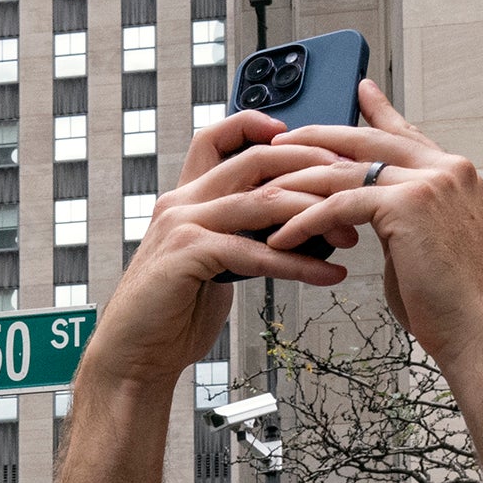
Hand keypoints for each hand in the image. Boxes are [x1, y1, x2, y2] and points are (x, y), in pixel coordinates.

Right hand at [76, 113, 349, 395]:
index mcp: (184, 199)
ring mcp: (182, 226)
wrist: (132, 356)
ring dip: (315, 215)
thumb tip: (292, 232)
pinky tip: (326, 274)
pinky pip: (256, 252)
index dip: (258, 125)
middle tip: (350, 183)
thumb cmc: (171, 315)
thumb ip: (238, 238)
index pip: (218, 139)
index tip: (301, 137)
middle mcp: (181, 203)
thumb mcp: (210, 263)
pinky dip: (298, 264)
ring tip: (349, 234)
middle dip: (310, 166)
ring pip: (262, 201)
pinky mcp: (188, 255)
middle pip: (255, 159)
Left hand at [251, 87, 482, 366]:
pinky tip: (280, 236)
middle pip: (370, 139)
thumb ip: (402, 221)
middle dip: (320, 137)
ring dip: (299, 180)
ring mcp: (430, 182)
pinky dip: (305, 221)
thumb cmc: (451, 304)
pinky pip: (339, 205)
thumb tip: (376, 220)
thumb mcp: (425, 247)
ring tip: (264, 189)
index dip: (380, 112)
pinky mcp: (407, 206)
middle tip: (282, 138)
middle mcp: (446, 169)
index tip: (360, 91)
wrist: (478, 331)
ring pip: (348, 170)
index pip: (406, 134)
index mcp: (455, 175)